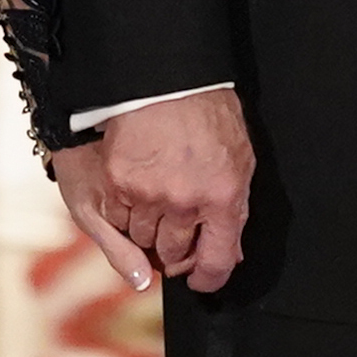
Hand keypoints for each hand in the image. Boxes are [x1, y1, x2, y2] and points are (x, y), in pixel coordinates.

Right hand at [72, 88, 253, 291]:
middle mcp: (185, 202)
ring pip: (142, 241)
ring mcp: (147, 195)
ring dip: (148, 231)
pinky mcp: (117, 183)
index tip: (202, 281)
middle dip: (175, 250)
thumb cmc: (207, 113)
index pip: (216, 260)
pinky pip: (117, 219)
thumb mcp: (239, 160)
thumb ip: (233, 210)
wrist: (166, 75)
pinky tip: (133, 191)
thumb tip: (229, 252)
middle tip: (176, 230)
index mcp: (223, 197)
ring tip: (154, 202)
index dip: (209, 278)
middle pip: (173, 255)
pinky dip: (124, 212)